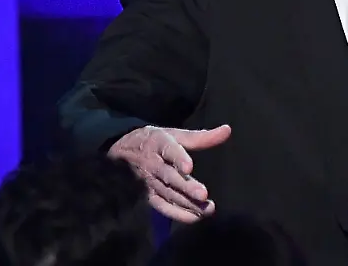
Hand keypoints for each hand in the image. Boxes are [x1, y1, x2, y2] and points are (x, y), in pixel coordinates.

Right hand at [108, 124, 230, 222]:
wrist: (120, 152)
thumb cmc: (154, 142)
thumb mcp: (174, 134)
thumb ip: (201, 136)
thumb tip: (227, 130)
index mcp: (159, 144)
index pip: (169, 150)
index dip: (178, 159)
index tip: (189, 168)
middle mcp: (153, 164)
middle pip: (169, 177)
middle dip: (186, 187)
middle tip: (203, 194)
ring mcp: (149, 182)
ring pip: (168, 193)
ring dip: (186, 203)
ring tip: (206, 209)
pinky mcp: (148, 196)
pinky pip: (162, 206)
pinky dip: (177, 213)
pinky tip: (195, 217)